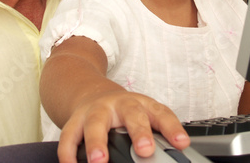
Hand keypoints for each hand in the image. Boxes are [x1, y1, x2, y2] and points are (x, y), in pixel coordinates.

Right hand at [56, 90, 189, 162]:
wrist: (93, 93)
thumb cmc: (125, 112)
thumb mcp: (144, 116)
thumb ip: (157, 134)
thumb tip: (176, 153)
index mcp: (142, 105)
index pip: (161, 114)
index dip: (172, 128)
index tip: (181, 143)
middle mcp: (119, 105)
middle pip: (131, 114)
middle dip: (138, 132)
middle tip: (145, 150)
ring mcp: (95, 111)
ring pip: (95, 123)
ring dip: (96, 142)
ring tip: (100, 160)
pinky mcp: (74, 121)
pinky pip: (69, 137)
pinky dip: (68, 154)